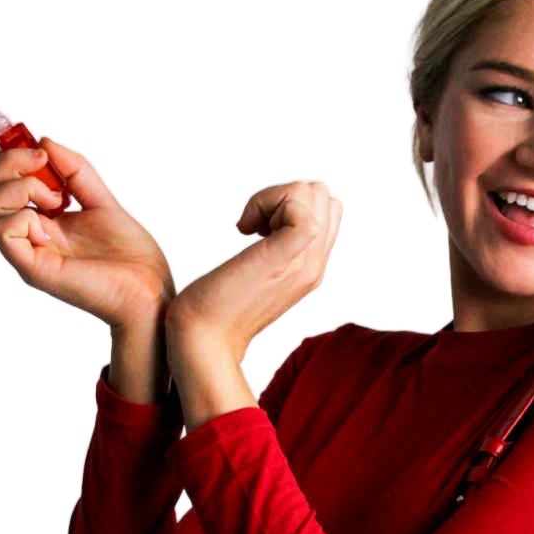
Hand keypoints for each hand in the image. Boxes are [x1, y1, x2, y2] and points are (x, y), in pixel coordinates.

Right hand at [0, 137, 174, 329]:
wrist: (149, 288)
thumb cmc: (130, 255)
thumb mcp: (101, 198)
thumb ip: (73, 169)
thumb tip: (43, 140)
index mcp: (37, 219)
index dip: (4, 157)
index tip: (39, 149)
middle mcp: (25, 236)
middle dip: (5, 163)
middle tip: (43, 162)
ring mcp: (26, 252)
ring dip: (19, 185)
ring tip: (58, 199)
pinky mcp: (33, 268)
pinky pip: (5, 229)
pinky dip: (27, 212)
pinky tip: (55, 222)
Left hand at [166, 179, 341, 361]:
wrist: (205, 341)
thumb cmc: (216, 309)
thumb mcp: (257, 272)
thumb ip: (273, 250)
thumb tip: (264, 221)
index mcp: (312, 267)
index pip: (327, 208)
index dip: (291, 203)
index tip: (259, 228)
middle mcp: (316, 264)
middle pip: (322, 194)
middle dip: (283, 195)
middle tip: (254, 226)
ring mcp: (305, 262)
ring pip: (312, 192)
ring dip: (273, 198)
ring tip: (250, 228)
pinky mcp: (285, 256)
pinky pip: (298, 206)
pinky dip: (265, 203)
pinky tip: (244, 230)